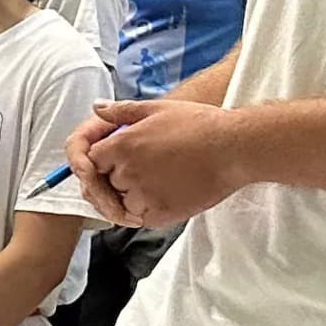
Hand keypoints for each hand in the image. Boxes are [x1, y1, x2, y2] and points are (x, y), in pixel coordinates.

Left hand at [72, 95, 239, 231]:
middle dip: (119, 177)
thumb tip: (97, 107)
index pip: (92, 160)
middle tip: (149, 168)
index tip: (122, 158)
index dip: (105, 160)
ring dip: (134, 195)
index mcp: (122, 145)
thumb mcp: (158, 108)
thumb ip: (122, 111)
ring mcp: (143, 195)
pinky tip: (167, 193)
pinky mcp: (160, 214)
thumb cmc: (200, 125)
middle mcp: (128, 172)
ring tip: (162, 179)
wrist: (234, 149)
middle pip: (107, 182)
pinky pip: (141, 218)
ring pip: (122, 203)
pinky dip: (148, 210)